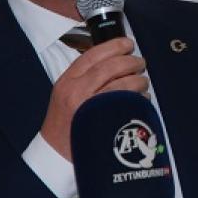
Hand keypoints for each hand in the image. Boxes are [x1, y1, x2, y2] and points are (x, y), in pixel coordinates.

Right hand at [40, 37, 147, 160]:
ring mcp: (89, 108)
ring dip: (139, 80)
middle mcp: (76, 91)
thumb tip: (115, 59)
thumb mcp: (65, 93)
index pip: (93, 55)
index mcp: (67, 81)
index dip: (114, 46)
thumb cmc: (64, 122)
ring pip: (121, 85)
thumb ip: (84, 76)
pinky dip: (139, 98)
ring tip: (143, 81)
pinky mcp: (101, 123)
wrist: (54, 153)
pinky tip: (142, 98)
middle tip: (140, 63)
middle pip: (111, 67)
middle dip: (131, 61)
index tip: (128, 44)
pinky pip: (126, 104)